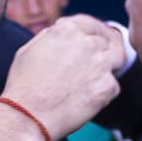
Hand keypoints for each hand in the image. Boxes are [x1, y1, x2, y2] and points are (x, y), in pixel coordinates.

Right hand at [0, 14, 123, 140]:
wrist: (27, 116)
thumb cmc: (23, 85)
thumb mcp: (29, 48)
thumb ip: (53, 36)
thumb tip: (64, 31)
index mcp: (68, 29)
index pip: (93, 24)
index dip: (95, 33)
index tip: (94, 42)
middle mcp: (88, 42)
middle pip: (108, 41)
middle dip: (103, 50)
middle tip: (94, 66)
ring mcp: (101, 64)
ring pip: (118, 59)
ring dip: (109, 67)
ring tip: (94, 81)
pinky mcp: (108, 86)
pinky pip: (114, 86)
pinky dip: (104, 92)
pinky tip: (86, 99)